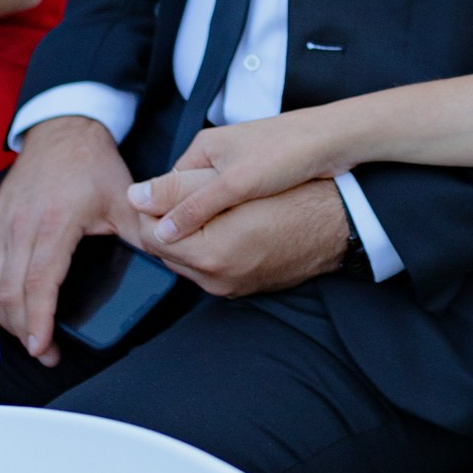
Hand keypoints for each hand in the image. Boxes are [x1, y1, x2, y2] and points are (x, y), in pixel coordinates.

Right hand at [0, 116, 139, 365]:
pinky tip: (1, 307)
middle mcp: (20, 225)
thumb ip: (142, 234)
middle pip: (9, 292)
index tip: (43, 347)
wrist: (63, 130)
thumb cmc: (91, 163)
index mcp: (54, 222)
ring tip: (26, 333)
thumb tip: (162, 264)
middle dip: (23, 330)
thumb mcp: (125, 199)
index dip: (38, 320)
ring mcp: (0, 225)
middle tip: (44, 349)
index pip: (38, 282)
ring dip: (2, 317)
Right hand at [130, 118, 340, 238]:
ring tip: (223, 244)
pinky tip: (243, 233)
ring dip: (215, 223)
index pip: (168, 190)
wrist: (334, 141)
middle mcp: (217, 156)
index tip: (172, 248)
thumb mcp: (235, 184)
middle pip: (188, 198)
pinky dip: (235, 219)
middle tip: (200, 251)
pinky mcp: (259, 177)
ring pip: (213, 204)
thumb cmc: (286, 153)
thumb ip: (193, 206)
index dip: (166, 219)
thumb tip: (156, 230)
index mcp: (202, 150)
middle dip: (192, 223)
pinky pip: (235, 204)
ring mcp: (239, 166)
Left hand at [150, 177, 351, 302]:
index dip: (149, 206)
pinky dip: (206, 246)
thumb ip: (176, 191)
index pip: (149, 234)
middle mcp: (216, 281)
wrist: (338, 222)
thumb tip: (134, 196)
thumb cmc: (292, 195)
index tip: (159, 188)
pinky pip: (207, 268)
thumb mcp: (230, 184)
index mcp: (209, 255)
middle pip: (165, 250)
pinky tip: (224, 222)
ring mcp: (230, 288)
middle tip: (183, 191)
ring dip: (185, 234)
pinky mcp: (242, 288)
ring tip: (206, 203)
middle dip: (165, 222)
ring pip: (185, 259)